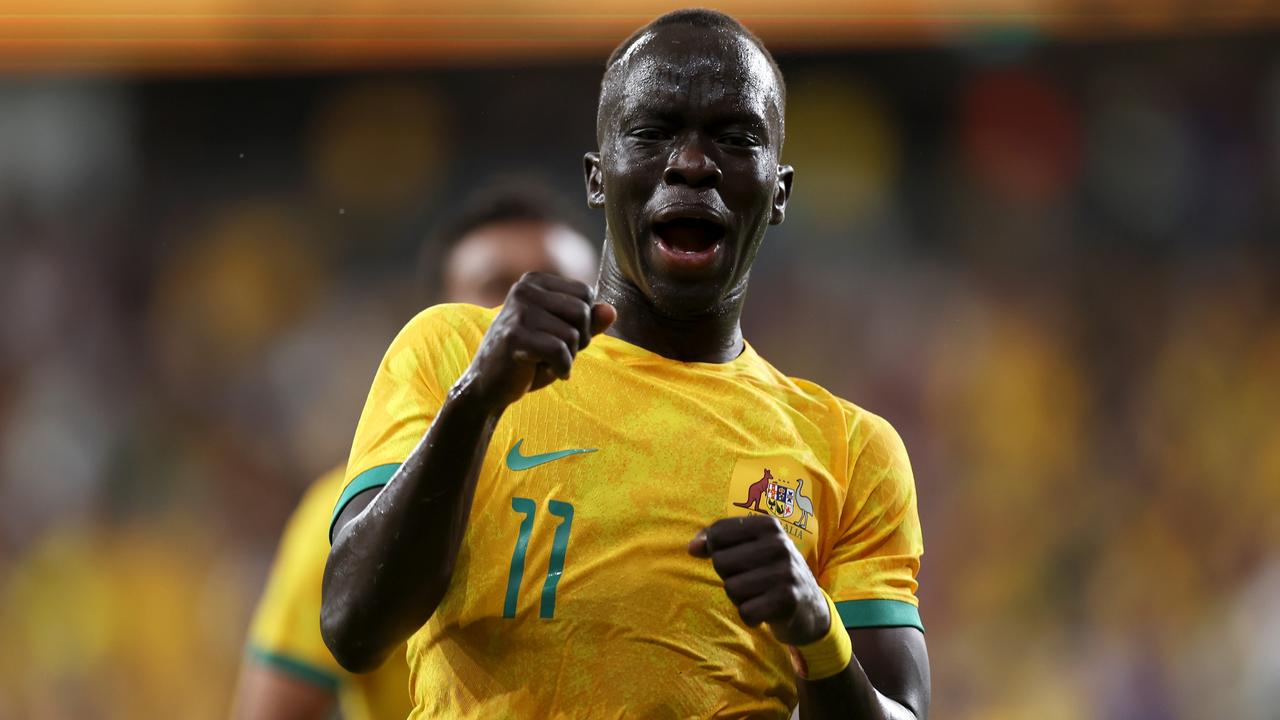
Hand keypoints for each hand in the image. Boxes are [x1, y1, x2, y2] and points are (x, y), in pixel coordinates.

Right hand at [463, 272, 615, 412]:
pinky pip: (559, 351)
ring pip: (572, 334)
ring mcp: (518, 310)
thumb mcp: (563, 337)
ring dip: (568, 357)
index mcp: (535, 281)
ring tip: (545, 361)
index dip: (584, 322)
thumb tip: (611, 311)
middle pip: (582, 311)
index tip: (561, 336)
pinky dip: (561, 368)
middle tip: (556, 353)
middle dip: (579, 340)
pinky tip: (544, 371)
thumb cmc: (529, 358)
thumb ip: (588, 322)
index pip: (585, 293)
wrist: (488, 385)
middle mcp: (524, 289)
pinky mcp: (514, 336)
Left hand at [688, 515, 829, 646]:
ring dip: (740, 598)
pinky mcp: (788, 600)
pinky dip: (750, 617)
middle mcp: (779, 544)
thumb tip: (692, 547)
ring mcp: (786, 572)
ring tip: (759, 595)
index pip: (718, 533)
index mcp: (768, 524)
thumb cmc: (769, 572)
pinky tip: (765, 611)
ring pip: (731, 588)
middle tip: (752, 581)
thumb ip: (716, 541)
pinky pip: (745, 611)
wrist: (810, 607)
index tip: (736, 559)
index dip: (716, 551)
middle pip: (721, 562)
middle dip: (730, 577)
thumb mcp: (749, 548)